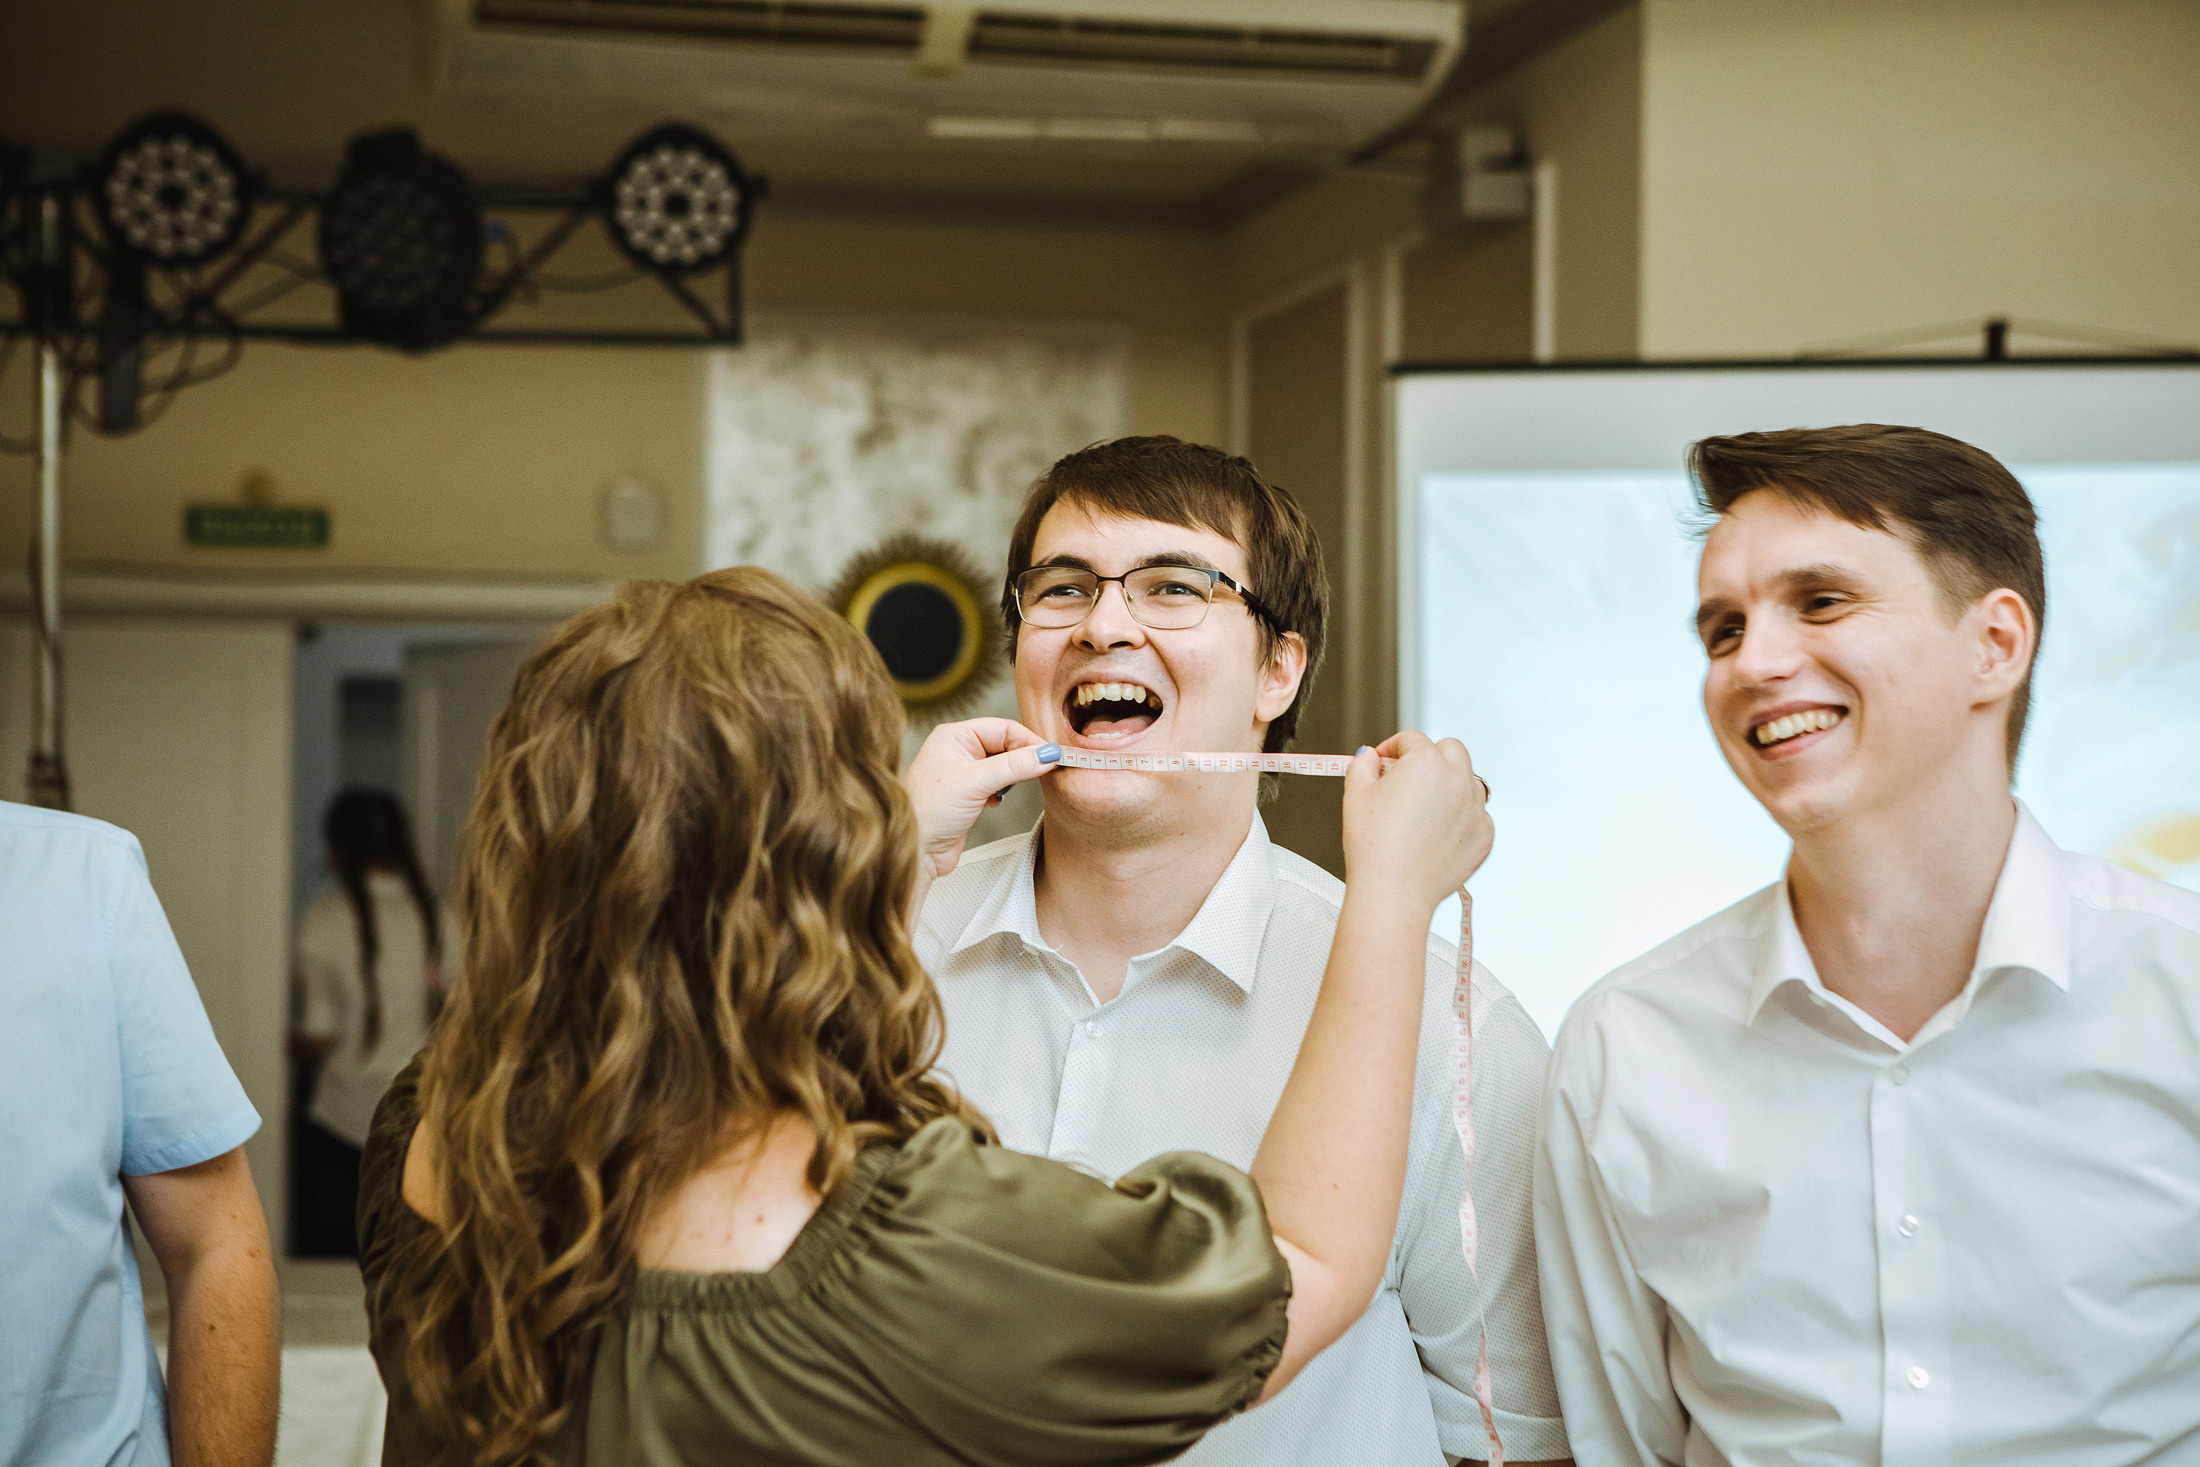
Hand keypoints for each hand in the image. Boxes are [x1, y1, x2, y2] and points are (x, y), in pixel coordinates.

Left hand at [903, 717, 1060, 883]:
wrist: (916, 851)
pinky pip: (997, 784)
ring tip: (1013, 787)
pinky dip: (1004, 791)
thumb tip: (1047, 754)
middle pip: (1005, 745)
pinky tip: (997, 801)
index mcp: (954, 736)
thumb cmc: (929, 811)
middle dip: (1023, 757)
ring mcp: (963, 773)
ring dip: (1013, 775)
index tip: (1052, 755)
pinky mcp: (969, 795)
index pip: (1003, 728)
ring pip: (1003, 765)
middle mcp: (958, 750)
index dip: (1029, 741)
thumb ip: (1014, 766)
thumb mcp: (976, 782)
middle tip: (1046, 768)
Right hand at [1340, 730, 1492, 913]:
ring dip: (1449, 784)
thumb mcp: (1355, 794)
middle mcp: (1458, 781)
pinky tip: (1436, 833)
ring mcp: (1476, 809)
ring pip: (1468, 780)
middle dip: (1430, 756)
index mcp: (1427, 763)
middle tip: (1408, 777)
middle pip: (1451, 750)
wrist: (1393, 893)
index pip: (1412, 739)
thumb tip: (1369, 757)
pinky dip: (1460, 817)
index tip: (1383, 762)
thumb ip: (1362, 764)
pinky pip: (1476, 814)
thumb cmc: (1373, 846)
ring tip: (1424, 808)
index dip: (1392, 748)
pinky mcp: (1483, 835)